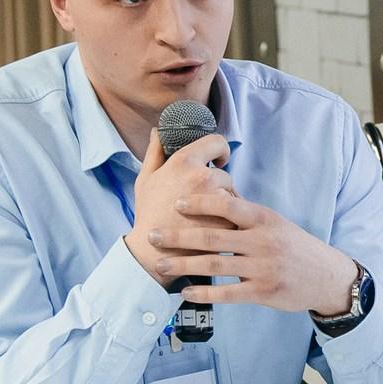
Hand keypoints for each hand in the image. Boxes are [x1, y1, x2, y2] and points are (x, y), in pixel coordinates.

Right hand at [121, 132, 234, 282]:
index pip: (218, 142)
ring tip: (205, 217)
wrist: (154, 252)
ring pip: (232, 195)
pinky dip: (230, 221)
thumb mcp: (146, 179)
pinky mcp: (228, 221)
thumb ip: (155, 152)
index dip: (220, 150)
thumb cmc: (148, 214)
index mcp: (184, 162)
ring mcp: (217, 200)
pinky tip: (213, 228)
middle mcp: (204, 177)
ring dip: (224, 204)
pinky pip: (237, 215)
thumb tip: (157, 131)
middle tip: (201, 201)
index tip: (218, 161)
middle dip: (217, 185)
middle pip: (225, 174)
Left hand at [148, 190, 360, 316]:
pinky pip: (228, 293)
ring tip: (161, 264)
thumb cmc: (294, 247)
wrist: (327, 276)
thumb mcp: (275, 222)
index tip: (175, 202)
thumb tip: (213, 195)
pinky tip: (185, 292)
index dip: (199, 202)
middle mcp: (262, 242)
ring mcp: (262, 268)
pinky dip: (204, 293)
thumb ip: (246, 215)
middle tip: (153, 235)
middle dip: (179, 236)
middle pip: (213, 236)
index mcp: (264, 219)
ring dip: (184, 265)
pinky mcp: (263, 292)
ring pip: (216, 265)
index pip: (227, 204)